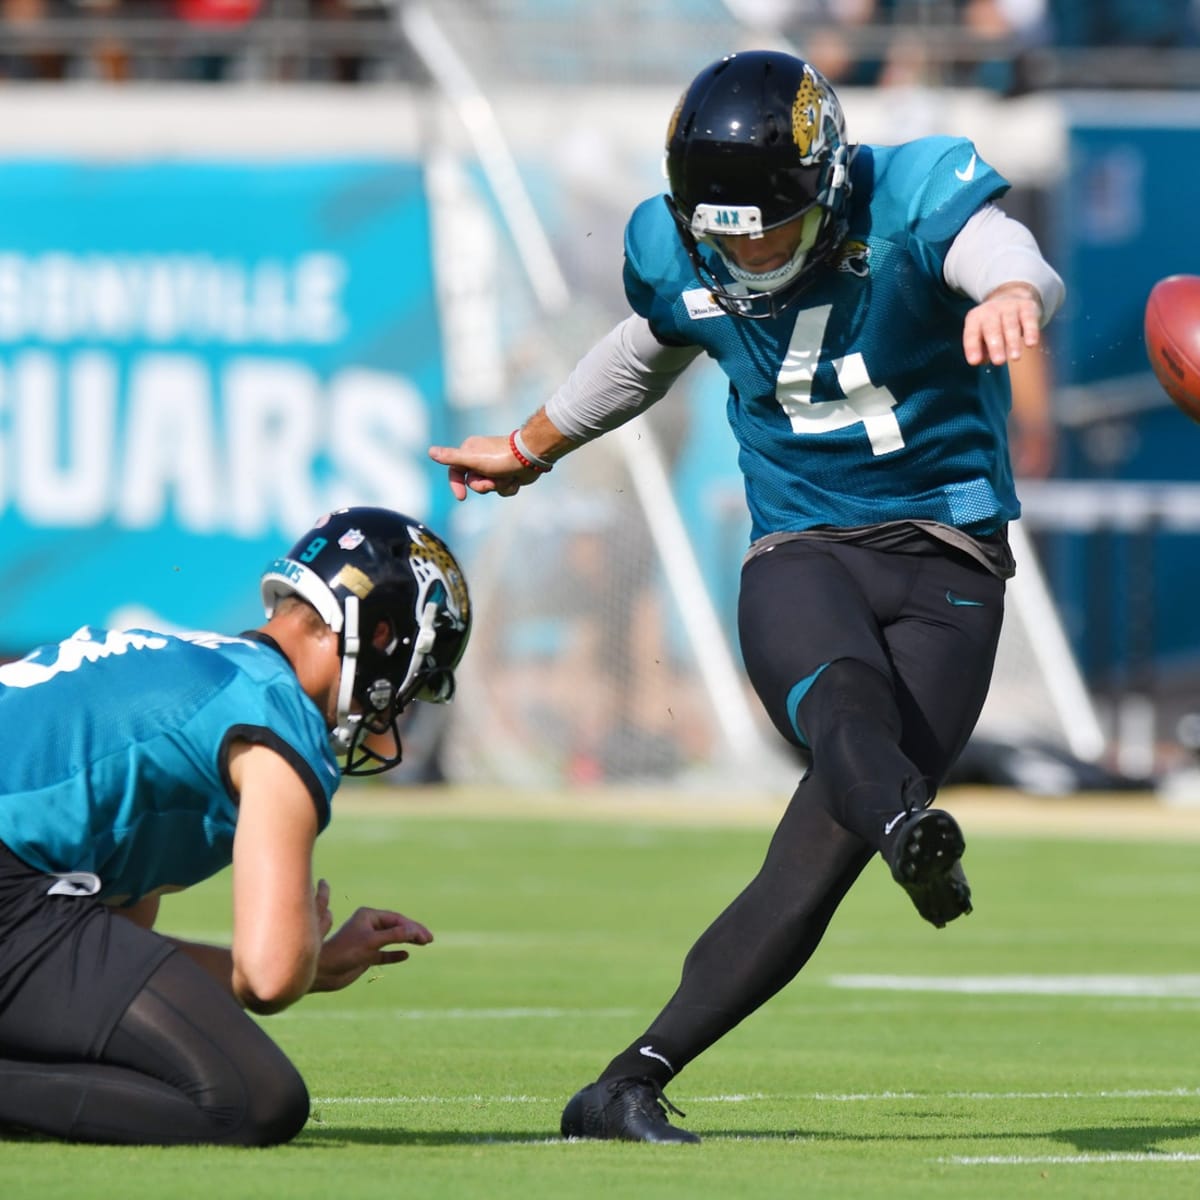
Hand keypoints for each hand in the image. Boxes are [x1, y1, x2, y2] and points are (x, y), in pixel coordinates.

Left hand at [310, 899, 433, 992]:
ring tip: (424, 943)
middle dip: (413, 932)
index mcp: (368, 916)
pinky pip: (385, 953)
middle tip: (430, 939)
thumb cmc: (344, 952)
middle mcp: (369, 926)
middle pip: (397, 927)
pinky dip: (395, 954)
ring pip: (393, 939)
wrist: (324, 971)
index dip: (413, 927)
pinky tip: (405, 956)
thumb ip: (394, 936)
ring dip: (408, 941)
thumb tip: (414, 931)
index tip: (425, 937)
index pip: (396, 919)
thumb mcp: (371, 942)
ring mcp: (368, 941)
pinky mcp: (366, 955)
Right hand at [428, 434, 541, 500]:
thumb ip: (452, 458)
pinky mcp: (507, 473)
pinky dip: (509, 486)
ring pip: (490, 487)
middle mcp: (480, 457)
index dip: (457, 485)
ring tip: (508, 476)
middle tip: (493, 480)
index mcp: (469, 451)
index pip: (455, 472)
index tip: (461, 497)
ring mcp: (494, 466)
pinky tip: (516, 479)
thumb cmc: (501, 458)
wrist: (531, 457)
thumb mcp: (473, 460)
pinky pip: (502, 488)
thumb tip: (430, 452)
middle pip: (473, 482)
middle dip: (485, 485)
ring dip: (499, 486)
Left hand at [962, 282, 1042, 367]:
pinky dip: (1030, 332)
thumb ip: (980, 350)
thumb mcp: (982, 336)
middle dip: (995, 346)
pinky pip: (1029, 319)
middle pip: (992, 329)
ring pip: (1011, 325)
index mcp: (975, 319)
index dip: (972, 347)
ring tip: (1015, 357)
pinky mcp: (1027, 306)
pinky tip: (1031, 344)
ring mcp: (1009, 307)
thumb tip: (980, 361)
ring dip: (1013, 342)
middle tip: (999, 362)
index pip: (971, 334)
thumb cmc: (993, 326)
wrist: (1011, 296)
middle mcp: (990, 310)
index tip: (974, 361)